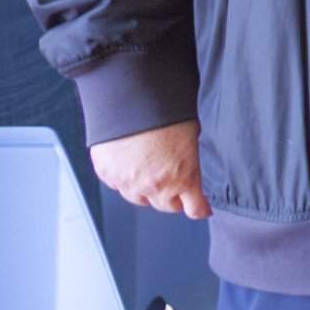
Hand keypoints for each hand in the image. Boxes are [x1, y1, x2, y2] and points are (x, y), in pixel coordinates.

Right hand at [92, 120, 208, 218]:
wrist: (133, 101)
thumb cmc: (167, 114)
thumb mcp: (191, 137)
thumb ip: (189, 159)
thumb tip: (186, 162)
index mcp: (183, 178)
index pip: (195, 209)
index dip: (199, 208)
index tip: (202, 208)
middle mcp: (156, 186)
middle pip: (166, 206)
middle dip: (172, 197)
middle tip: (174, 183)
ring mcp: (129, 183)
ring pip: (139, 199)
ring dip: (146, 191)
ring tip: (150, 171)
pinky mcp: (108, 175)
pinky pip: (118, 186)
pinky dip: (125, 179)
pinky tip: (130, 163)